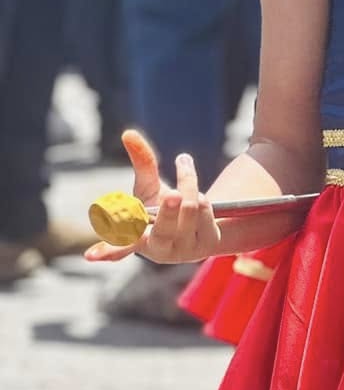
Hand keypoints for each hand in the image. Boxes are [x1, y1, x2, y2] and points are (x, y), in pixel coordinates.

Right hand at [83, 130, 221, 263]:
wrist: (199, 230)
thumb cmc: (163, 210)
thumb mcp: (149, 188)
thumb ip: (141, 163)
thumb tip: (128, 133)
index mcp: (138, 239)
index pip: (120, 246)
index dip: (106, 249)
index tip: (90, 256)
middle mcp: (160, 249)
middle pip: (165, 227)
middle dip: (169, 210)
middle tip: (174, 195)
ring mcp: (186, 249)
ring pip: (190, 208)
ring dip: (188, 180)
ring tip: (184, 164)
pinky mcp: (208, 244)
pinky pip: (206, 210)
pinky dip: (202, 194)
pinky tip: (200, 195)